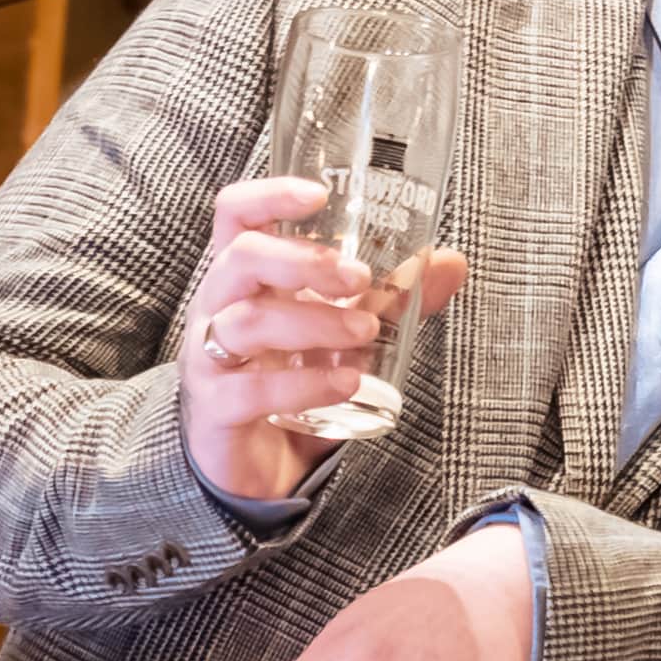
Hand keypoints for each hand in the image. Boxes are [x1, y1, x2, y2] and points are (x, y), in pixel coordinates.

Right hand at [182, 176, 468, 503]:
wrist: (257, 466)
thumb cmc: (294, 379)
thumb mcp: (347, 334)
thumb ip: (392, 300)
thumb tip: (451, 262)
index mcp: (245, 277)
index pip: (236, 215)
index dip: (269, 194)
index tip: (319, 195)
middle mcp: (218, 308)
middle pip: (241, 258)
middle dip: (304, 261)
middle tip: (359, 277)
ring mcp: (209, 357)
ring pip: (247, 321)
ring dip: (315, 321)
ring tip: (366, 332)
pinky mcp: (215, 409)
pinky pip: (251, 390)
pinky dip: (305, 384)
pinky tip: (348, 382)